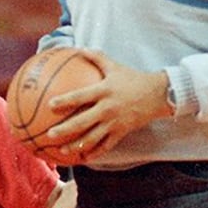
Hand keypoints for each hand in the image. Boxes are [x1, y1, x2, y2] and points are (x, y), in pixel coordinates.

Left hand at [42, 52, 170, 161]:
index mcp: (104, 91)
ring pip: (92, 138)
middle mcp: (107, 108)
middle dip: (65, 130)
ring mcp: (114, 123)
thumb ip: (96, 57)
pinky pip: (106, 146)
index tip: (50, 105)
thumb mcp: (115, 66)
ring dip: (76, 146)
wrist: (157, 95)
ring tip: (63, 151)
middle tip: (50, 135)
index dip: (65, 101)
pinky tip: (83, 158)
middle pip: (82, 122)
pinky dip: (94, 153)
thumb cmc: (133, 79)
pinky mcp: (121, 132)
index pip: (80, 96)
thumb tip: (79, 48)